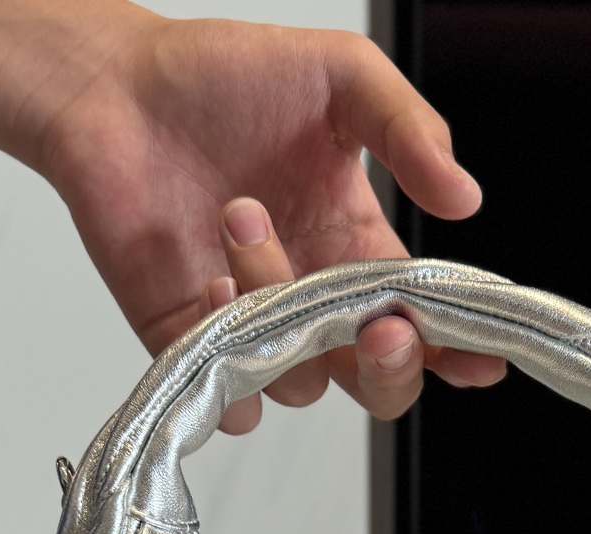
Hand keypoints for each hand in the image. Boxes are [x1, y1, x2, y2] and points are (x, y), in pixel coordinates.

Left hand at [39, 16, 507, 431]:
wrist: (111, 86)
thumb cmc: (221, 77)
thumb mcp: (340, 76)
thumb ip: (408, 131)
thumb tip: (466, 198)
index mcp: (360, 248)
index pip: (426, 321)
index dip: (459, 350)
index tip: (480, 359)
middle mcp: (314, 301)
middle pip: (379, 383)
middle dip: (392, 368)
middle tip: (381, 326)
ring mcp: (256, 330)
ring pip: (301, 383)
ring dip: (281, 315)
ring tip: (238, 215)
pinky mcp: (194, 346)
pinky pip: (232, 400)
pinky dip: (232, 368)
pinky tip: (211, 289)